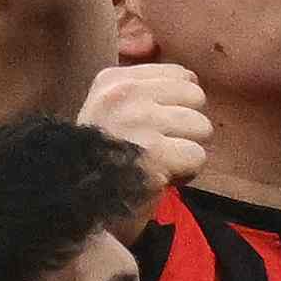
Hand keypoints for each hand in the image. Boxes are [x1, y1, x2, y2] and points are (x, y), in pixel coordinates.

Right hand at [82, 58, 215, 193]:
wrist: (79, 205)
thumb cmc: (104, 163)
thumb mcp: (113, 111)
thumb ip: (146, 89)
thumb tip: (192, 77)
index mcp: (112, 80)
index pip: (180, 75)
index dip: (177, 106)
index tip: (153, 129)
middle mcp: (122, 94)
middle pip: (195, 98)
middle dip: (186, 128)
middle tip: (159, 149)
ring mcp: (136, 121)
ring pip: (201, 126)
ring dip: (187, 151)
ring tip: (160, 163)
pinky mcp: (152, 154)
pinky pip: (197, 155)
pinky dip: (186, 173)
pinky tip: (162, 178)